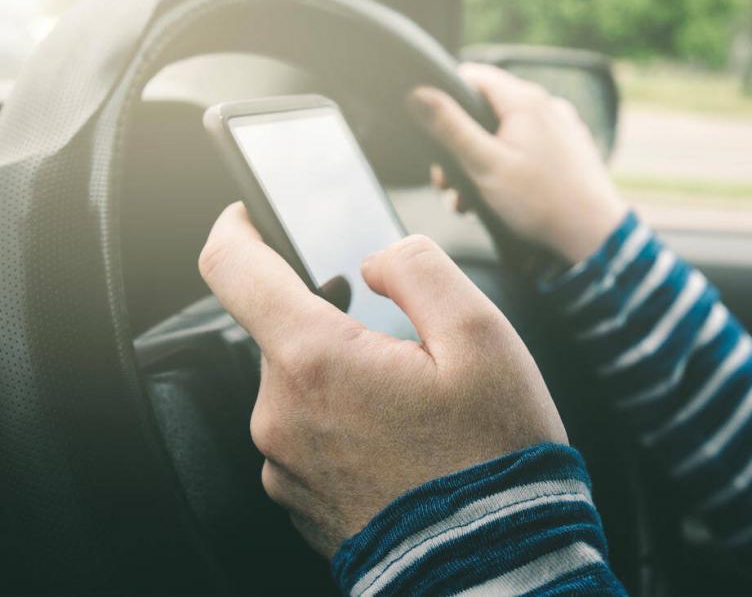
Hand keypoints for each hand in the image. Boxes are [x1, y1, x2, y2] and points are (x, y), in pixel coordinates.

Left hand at [198, 203, 566, 556]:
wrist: (494, 565)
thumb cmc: (493, 455)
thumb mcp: (481, 335)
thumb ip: (419, 269)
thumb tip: (377, 261)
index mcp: (316, 360)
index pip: (233, 269)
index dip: (236, 228)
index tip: (250, 215)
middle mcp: (280, 414)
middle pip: (283, 332)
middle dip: (334, 321)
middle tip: (406, 346)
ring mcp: (285, 464)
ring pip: (301, 384)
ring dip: (344, 375)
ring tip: (415, 405)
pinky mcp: (299, 499)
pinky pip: (309, 434)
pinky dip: (345, 421)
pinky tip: (400, 441)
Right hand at [410, 63, 627, 263]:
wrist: (593, 236)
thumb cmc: (540, 202)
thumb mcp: (484, 165)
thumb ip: (449, 128)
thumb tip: (418, 93)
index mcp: (525, 100)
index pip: (473, 76)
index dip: (446, 98)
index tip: (432, 131)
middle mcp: (547, 105)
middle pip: (487, 110)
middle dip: (460, 146)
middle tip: (447, 183)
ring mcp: (561, 128)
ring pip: (506, 133)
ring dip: (481, 163)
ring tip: (469, 200)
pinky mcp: (569, 151)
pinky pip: (529, 148)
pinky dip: (508, 167)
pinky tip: (500, 199)